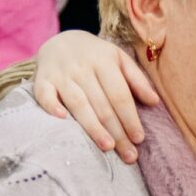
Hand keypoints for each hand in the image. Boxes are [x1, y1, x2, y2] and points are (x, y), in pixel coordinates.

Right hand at [32, 31, 159, 163]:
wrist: (61, 40)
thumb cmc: (96, 56)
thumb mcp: (119, 59)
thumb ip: (137, 80)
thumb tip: (154, 101)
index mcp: (104, 61)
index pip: (120, 94)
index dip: (130, 117)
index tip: (139, 138)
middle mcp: (81, 67)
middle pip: (102, 104)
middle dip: (116, 131)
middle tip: (128, 154)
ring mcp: (60, 74)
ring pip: (78, 103)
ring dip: (92, 126)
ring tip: (107, 147)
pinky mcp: (42, 80)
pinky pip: (44, 94)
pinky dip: (51, 106)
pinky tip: (63, 121)